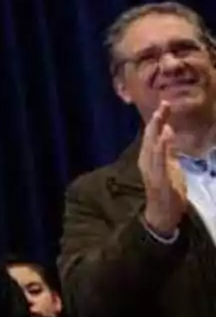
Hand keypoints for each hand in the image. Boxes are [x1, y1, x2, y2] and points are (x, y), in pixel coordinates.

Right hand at [139, 102, 187, 236]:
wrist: (163, 213)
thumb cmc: (168, 191)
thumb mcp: (170, 166)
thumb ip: (168, 150)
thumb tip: (168, 131)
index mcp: (150, 157)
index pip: (153, 135)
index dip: (158, 120)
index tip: (165, 104)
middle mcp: (147, 160)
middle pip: (151, 136)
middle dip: (157, 120)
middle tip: (164, 103)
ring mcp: (151, 168)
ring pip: (153, 144)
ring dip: (158, 128)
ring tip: (162, 113)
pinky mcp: (158, 176)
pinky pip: (160, 158)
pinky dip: (162, 145)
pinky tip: (166, 134)